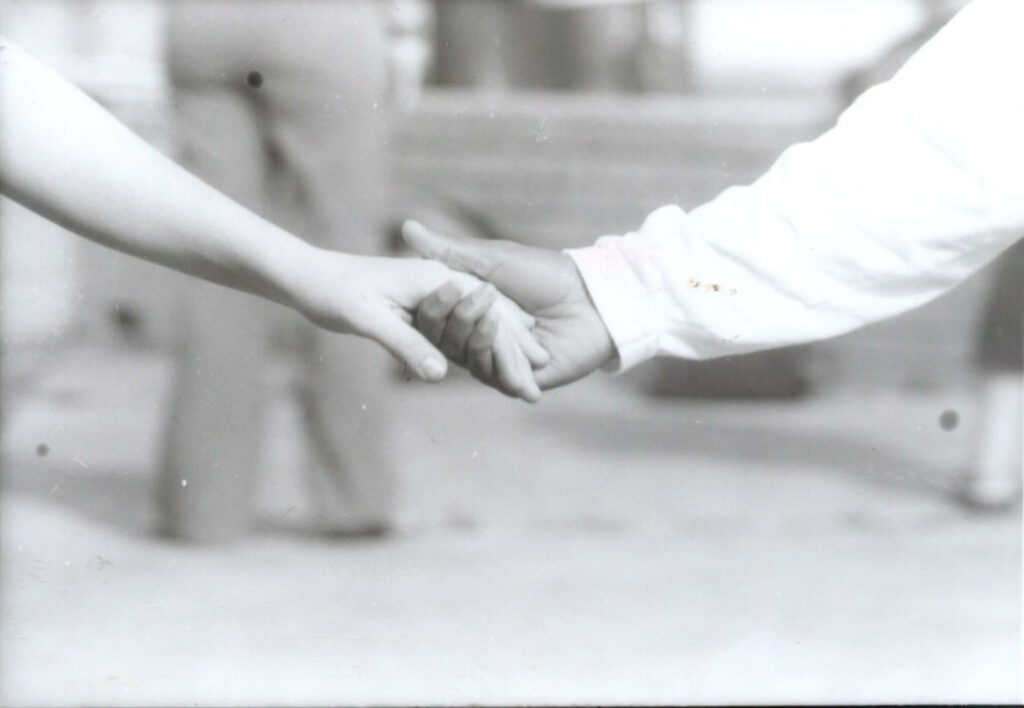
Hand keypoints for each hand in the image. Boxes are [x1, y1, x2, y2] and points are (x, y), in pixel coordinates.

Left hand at [288, 248, 547, 384]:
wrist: (312, 275)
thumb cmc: (334, 293)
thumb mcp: (367, 319)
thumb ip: (405, 344)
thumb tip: (440, 374)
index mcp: (439, 278)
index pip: (486, 319)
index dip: (508, 355)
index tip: (526, 385)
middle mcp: (446, 278)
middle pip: (493, 319)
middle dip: (518, 355)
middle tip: (537, 392)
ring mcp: (441, 286)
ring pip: (485, 319)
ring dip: (508, 349)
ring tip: (531, 378)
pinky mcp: (431, 297)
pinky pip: (469, 320)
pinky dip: (488, 340)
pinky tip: (499, 357)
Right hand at [403, 220, 615, 393]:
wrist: (590, 296)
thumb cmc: (544, 273)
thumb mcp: (491, 258)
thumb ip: (447, 251)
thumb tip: (405, 226)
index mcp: (467, 314)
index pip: (433, 319)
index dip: (432, 307)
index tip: (442, 286)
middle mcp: (477, 341)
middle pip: (444, 343)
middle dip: (456, 320)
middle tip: (474, 296)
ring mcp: (498, 362)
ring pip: (466, 360)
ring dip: (476, 337)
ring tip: (492, 315)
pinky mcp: (519, 380)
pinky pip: (495, 376)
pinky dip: (496, 357)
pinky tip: (506, 339)